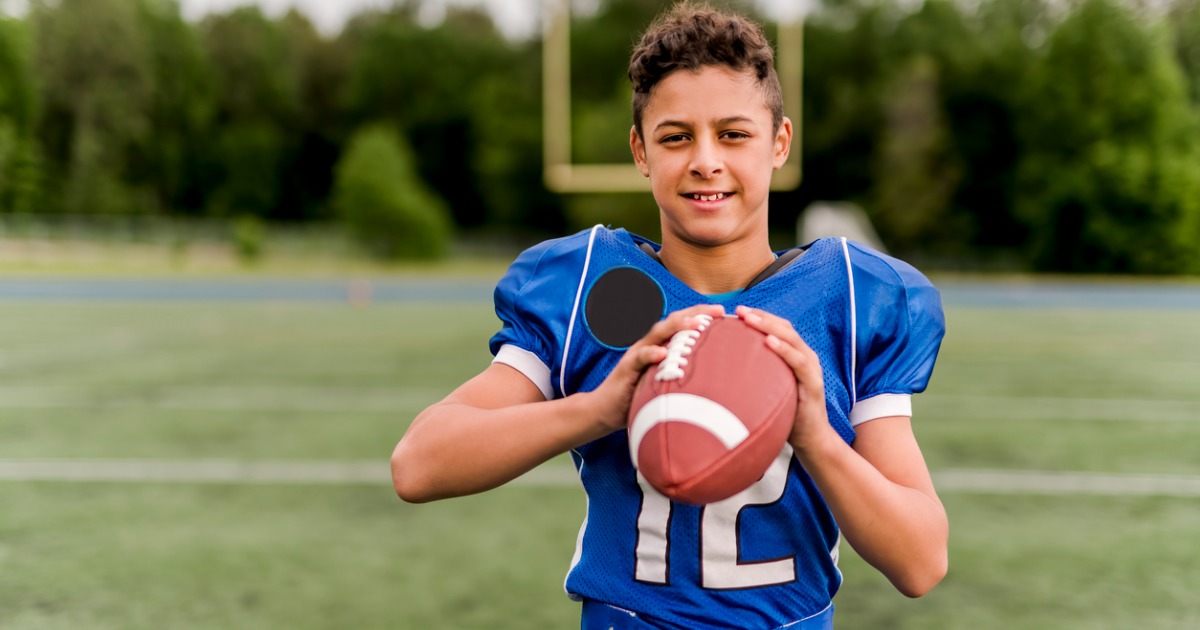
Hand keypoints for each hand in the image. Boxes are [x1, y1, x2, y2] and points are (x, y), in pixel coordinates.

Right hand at [585, 303, 726, 432]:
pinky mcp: (626, 368)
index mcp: (660, 346)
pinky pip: (639, 358)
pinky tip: (662, 353)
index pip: (682, 324)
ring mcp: (637, 354)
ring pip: (657, 334)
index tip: (722, 312)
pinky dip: (651, 354)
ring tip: (696, 324)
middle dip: (695, 313)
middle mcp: (649, 345)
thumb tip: (713, 380)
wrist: (605, 410)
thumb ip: (682, 376)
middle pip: (673, 321)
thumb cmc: (638, 397)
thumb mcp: (664, 383)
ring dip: (677, 327)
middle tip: (718, 311)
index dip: (701, 315)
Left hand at [735, 305, 837, 456]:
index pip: (778, 328)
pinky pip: (798, 361)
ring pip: (790, 339)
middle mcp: (805, 356)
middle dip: (761, 316)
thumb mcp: (768, 389)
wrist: (810, 440)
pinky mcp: (813, 382)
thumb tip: (722, 369)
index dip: (759, 317)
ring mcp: (811, 368)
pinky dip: (783, 349)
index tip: (736, 311)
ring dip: (769, 327)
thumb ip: (756, 375)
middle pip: (784, 328)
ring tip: (749, 319)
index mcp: (794, 355)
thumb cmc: (786, 414)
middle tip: (739, 310)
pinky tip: (768, 342)